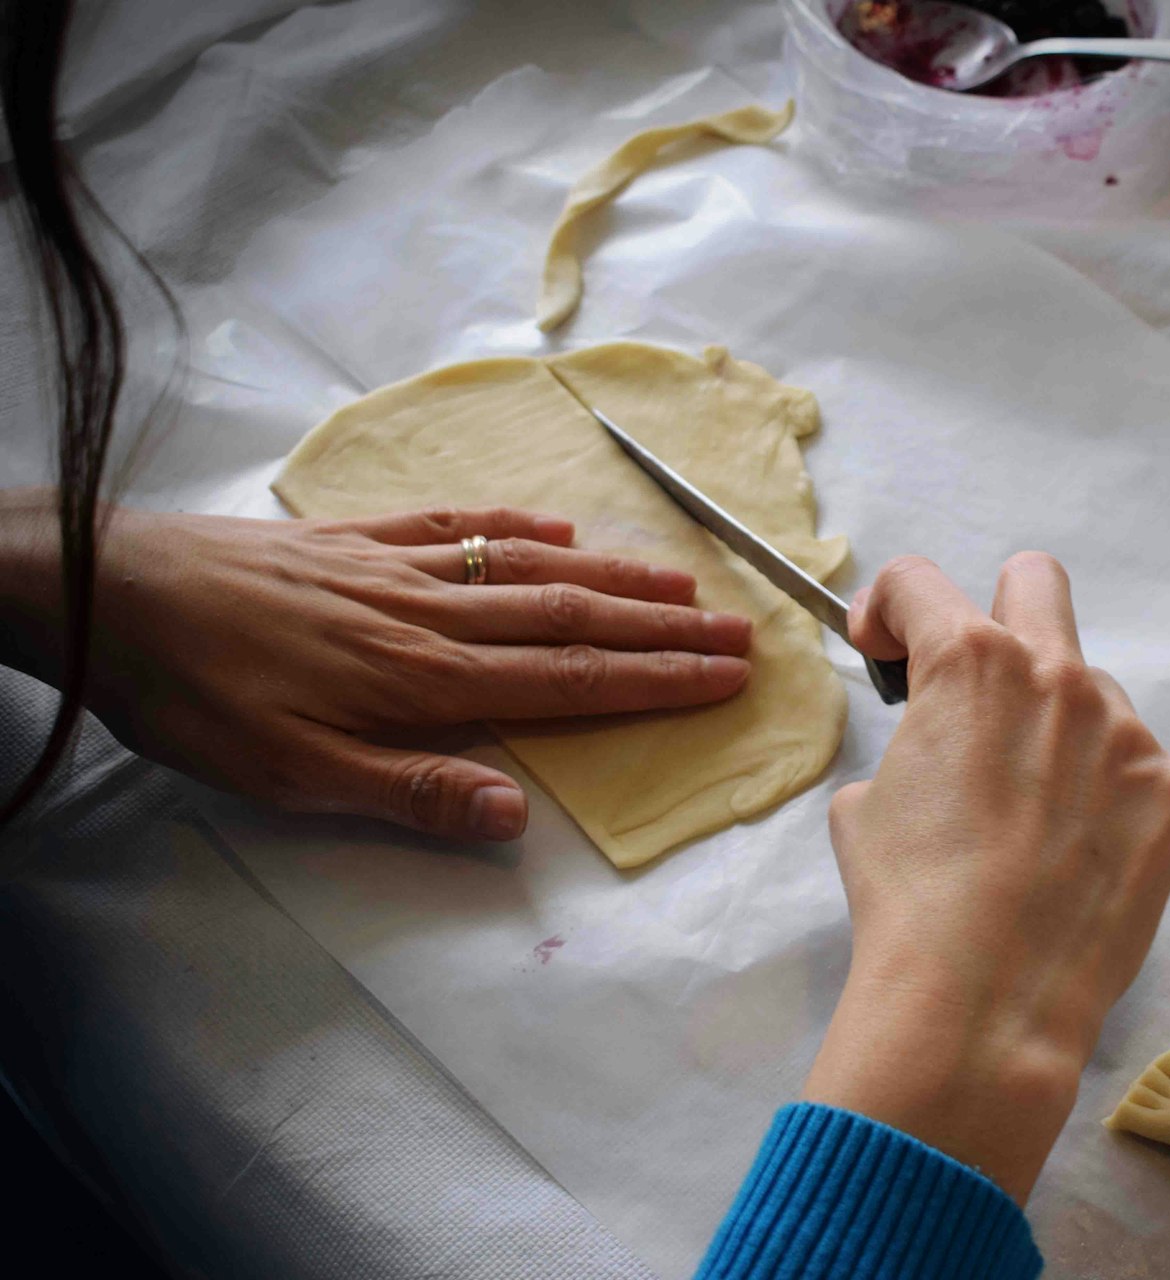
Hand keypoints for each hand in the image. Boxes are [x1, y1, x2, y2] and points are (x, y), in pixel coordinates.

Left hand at [1, 494, 753, 839]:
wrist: (106, 591)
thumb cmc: (193, 697)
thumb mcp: (286, 774)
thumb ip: (406, 789)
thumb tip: (516, 817)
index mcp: (423, 678)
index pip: (566, 680)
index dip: (654, 680)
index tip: (726, 677)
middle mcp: (429, 613)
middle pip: (569, 617)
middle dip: (662, 628)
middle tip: (740, 629)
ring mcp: (396, 566)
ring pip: (528, 567)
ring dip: (614, 576)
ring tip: (681, 582)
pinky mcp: (354, 539)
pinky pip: (458, 525)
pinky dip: (518, 527)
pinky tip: (557, 530)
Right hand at [801, 553, 1169, 1202]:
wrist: (985, 1004)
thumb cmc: (908, 905)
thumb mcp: (865, 808)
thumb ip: (906, 745)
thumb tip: (931, 752)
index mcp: (969, 663)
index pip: (919, 582)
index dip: (888, 610)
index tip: (886, 651)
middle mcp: (1059, 676)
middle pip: (1034, 583)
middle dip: (996, 615)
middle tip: (980, 688)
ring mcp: (1129, 731)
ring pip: (1093, 697)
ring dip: (1060, 735)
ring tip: (1033, 825)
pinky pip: (1140, 770)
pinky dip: (1110, 801)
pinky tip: (1082, 860)